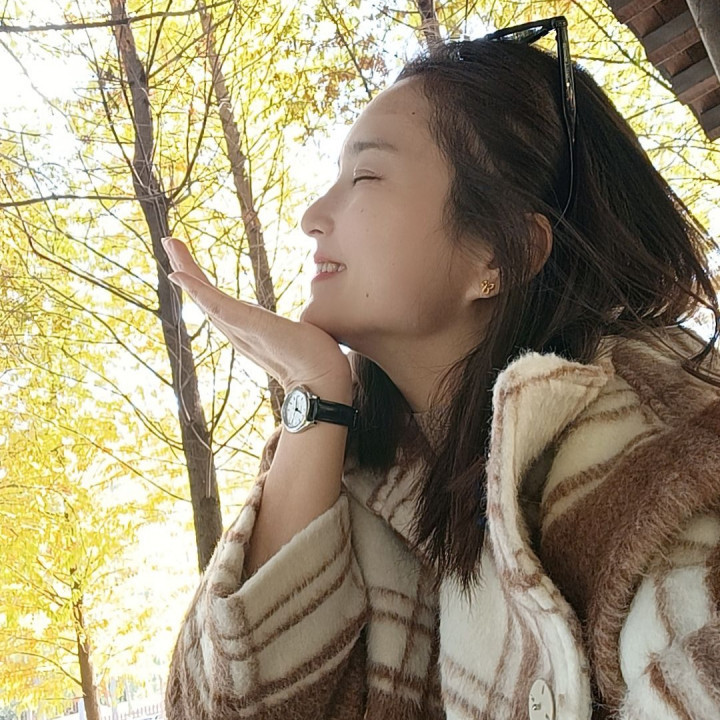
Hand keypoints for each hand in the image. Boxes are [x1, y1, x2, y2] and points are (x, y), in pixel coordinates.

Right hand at [162, 237, 351, 396]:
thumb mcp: (296, 333)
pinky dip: (198, 290)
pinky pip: (217, 305)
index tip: (187, 264)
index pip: (218, 302)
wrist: (323, 382)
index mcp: (248, 330)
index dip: (201, 283)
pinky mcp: (249, 325)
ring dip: (187, 269)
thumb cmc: (317, 360)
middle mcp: (238, 331)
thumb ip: (287, 328)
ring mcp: (241, 329)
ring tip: (170, 243)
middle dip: (187, 268)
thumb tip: (299, 326)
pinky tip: (180, 274)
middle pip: (204, 297)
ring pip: (205, 297)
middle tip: (170, 241)